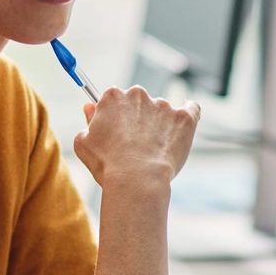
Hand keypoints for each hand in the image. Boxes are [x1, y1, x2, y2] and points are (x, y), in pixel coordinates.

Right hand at [72, 87, 198, 190]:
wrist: (136, 179)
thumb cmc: (107, 165)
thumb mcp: (84, 143)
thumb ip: (88, 120)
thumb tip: (90, 107)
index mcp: (112, 97)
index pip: (115, 99)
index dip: (116, 116)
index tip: (119, 130)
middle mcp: (138, 95)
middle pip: (138, 102)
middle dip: (137, 118)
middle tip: (136, 143)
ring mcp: (163, 105)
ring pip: (162, 110)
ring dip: (159, 124)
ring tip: (155, 151)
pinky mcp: (184, 117)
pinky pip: (191, 109)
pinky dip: (188, 116)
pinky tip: (183, 128)